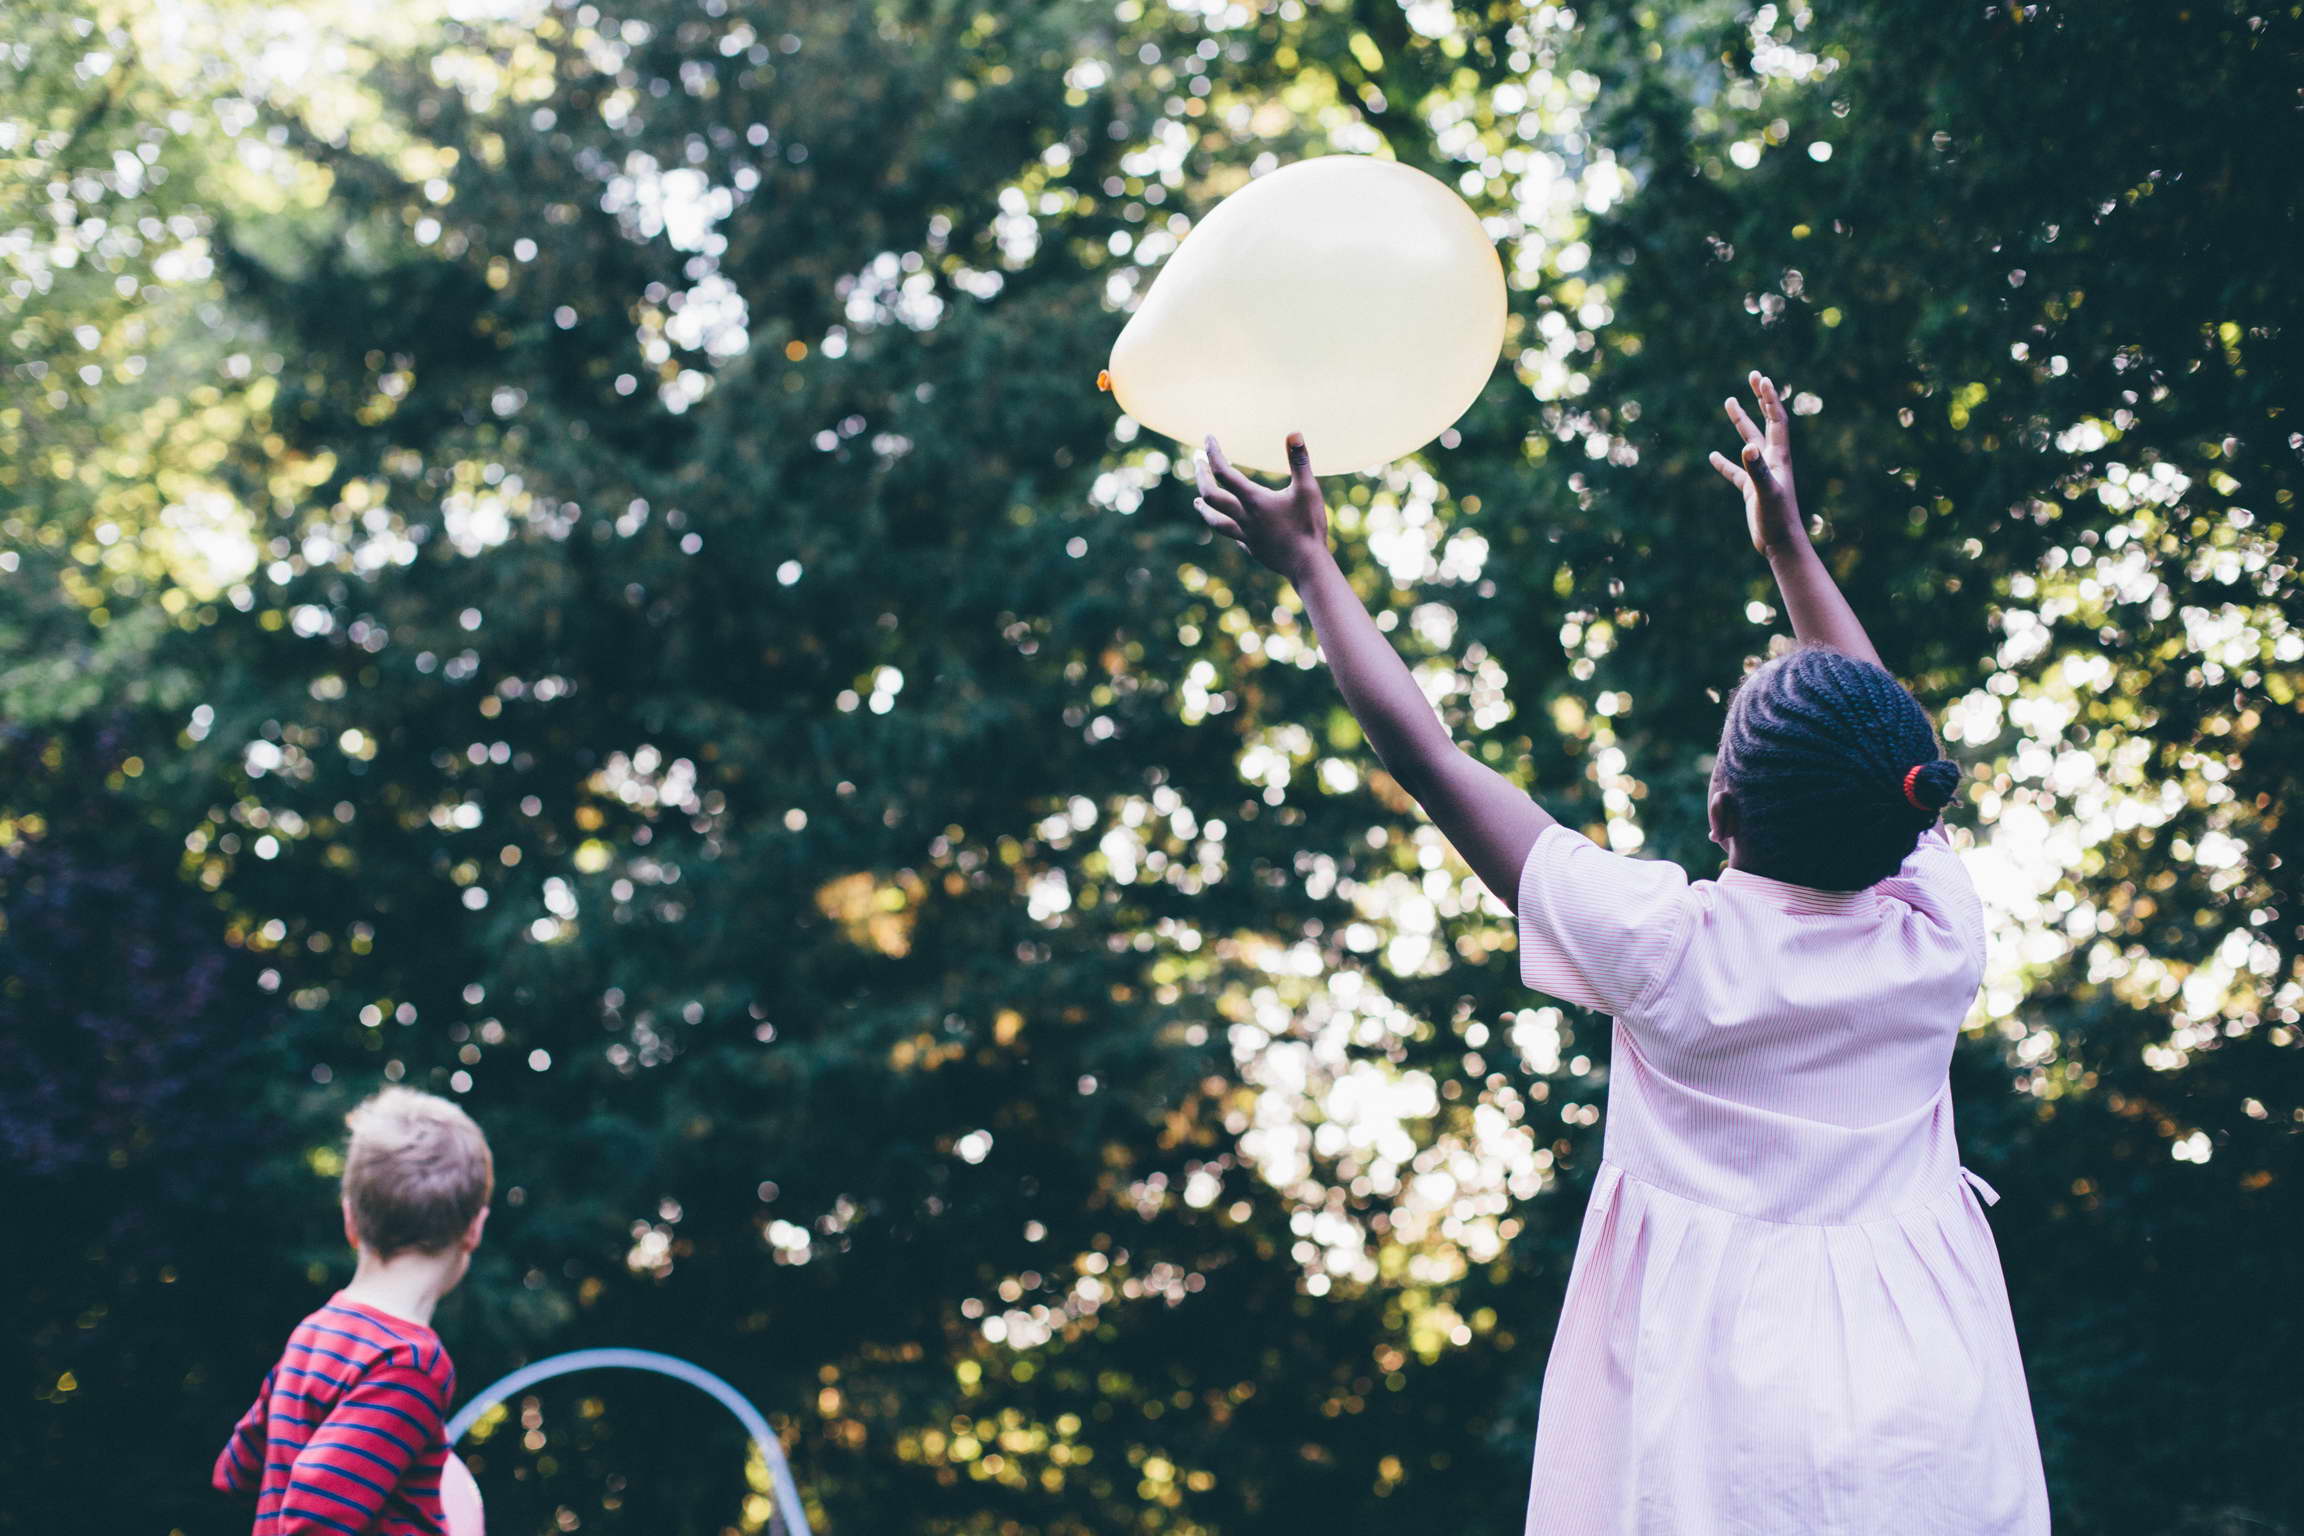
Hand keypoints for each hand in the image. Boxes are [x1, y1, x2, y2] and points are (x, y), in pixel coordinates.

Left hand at [1195, 432, 1330, 581]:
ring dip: (1203, 508)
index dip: (1213, 453)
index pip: (1224, 472)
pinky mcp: (1252, 548)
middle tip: (1198, 463)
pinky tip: (1229, 526)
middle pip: (1210, 496)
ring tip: (1196, 502)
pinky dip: (1226, 527)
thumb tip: (1293, 433)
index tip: (1207, 438)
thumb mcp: (1308, 489)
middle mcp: (1244, 517)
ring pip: (1214, 521)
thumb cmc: (1309, 526)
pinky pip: (1232, 535)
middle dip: (1201, 476)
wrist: (1307, 565)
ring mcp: (1245, 535)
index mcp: (1253, 500)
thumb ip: (1300, 460)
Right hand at [1708, 370, 1803, 556]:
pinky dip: (1725, 462)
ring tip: (1729, 401)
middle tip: (1753, 377)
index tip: (1761, 379)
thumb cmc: (1777, 519)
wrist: (1781, 544)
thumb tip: (1746, 447)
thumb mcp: (1765, 492)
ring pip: (1750, 441)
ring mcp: (1761, 474)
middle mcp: (1772, 461)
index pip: (1776, 420)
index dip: (1769, 399)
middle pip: (1766, 422)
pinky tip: (1713, 456)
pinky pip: (1736, 471)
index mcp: (1779, 457)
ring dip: (1741, 421)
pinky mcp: (1751, 489)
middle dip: (1760, 400)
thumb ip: (1756, 470)